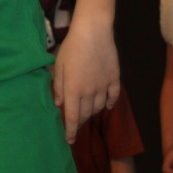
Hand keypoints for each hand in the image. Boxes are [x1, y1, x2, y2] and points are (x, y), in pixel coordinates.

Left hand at [51, 20, 119, 142]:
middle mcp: (89, 92)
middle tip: (75, 121)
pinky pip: (113, 98)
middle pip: (85, 114)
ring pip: (98, 108)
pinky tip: (106, 105)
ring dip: (92, 112)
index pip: (71, 117)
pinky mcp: (115, 79)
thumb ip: (58, 86)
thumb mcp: (59, 66)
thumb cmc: (71, 46)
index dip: (70, 131)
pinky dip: (109, 104)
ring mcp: (103, 87)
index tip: (69, 141)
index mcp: (73, 90)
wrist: (93, 32)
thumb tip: (58, 103)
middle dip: (79, 121)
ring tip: (87, 110)